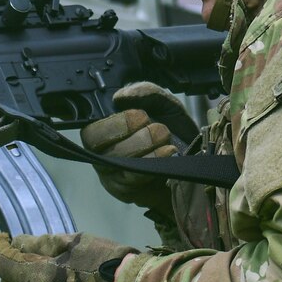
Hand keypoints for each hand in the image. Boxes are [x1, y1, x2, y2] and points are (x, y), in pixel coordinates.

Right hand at [79, 82, 195, 213]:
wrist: (192, 162)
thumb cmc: (170, 132)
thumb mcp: (163, 104)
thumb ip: (144, 91)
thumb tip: (121, 95)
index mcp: (104, 128)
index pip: (90, 125)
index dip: (112, 120)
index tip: (139, 115)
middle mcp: (100, 151)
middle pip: (95, 141)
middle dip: (125, 129)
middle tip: (151, 124)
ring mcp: (109, 173)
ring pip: (115, 158)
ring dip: (143, 144)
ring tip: (164, 136)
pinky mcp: (123, 190)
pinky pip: (132, 176)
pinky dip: (152, 161)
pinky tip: (168, 152)